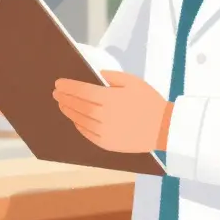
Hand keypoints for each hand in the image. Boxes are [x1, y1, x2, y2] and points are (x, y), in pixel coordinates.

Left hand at [53, 71, 173, 152]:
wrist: (164, 128)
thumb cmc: (150, 102)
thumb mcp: (133, 82)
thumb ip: (112, 77)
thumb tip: (96, 76)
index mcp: (110, 98)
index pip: (81, 91)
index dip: (67, 86)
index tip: (58, 83)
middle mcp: (104, 115)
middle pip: (77, 105)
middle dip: (64, 98)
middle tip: (56, 93)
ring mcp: (104, 131)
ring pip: (79, 120)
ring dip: (68, 111)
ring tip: (62, 105)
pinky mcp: (107, 143)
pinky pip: (87, 133)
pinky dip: (78, 125)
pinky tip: (75, 119)